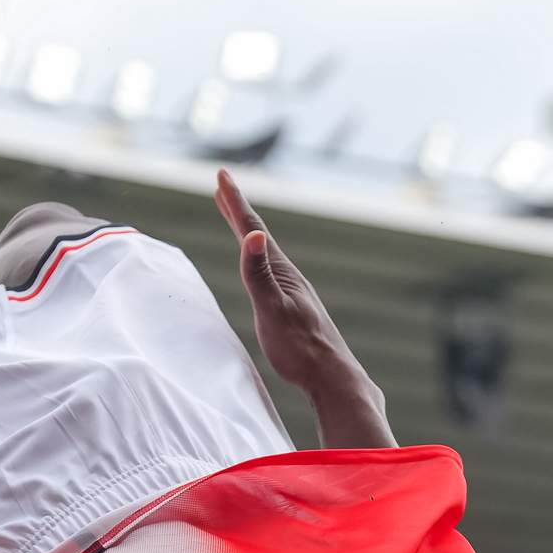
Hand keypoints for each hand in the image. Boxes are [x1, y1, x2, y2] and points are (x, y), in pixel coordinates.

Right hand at [214, 171, 384, 423]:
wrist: (331, 377)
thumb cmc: (299, 348)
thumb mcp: (271, 310)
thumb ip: (258, 274)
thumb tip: (251, 235)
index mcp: (280, 271)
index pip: (253, 228)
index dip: (235, 201)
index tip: (221, 174)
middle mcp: (288, 275)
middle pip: (258, 235)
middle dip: (237, 210)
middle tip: (223, 186)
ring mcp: (292, 291)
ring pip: (264, 253)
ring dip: (247, 232)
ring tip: (237, 221)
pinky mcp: (292, 307)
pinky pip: (269, 272)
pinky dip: (257, 259)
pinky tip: (260, 268)